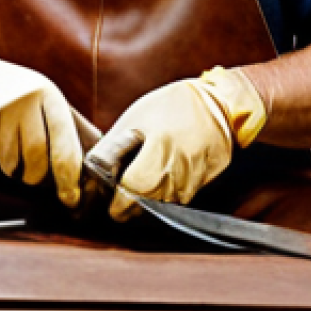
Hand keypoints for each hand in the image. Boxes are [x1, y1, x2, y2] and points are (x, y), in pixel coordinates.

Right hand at [0, 48, 82, 207]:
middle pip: (35, 155)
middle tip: (31, 177)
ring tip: (5, 147)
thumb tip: (75, 170)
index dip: (69, 176)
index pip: (65, 143)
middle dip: (34, 175)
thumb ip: (57, 125)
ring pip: (9, 160)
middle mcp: (24, 99)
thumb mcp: (38, 97)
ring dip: (9, 165)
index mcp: (48, 93)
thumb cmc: (7, 93)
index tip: (70, 197)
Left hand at [87, 67, 266, 219]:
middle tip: (118, 196)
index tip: (109, 201)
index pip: (132, 190)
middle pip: (145, 204)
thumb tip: (92, 166)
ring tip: (137, 185)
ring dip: (146, 201)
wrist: (219, 106)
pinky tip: (158, 180)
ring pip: (161, 205)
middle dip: (128, 204)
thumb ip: (113, 144)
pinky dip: (163, 195)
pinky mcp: (201, 185)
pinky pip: (176, 199)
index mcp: (159, 150)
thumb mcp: (137, 117)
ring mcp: (193, 181)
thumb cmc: (172, 105)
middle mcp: (179, 171)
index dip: (117, 200)